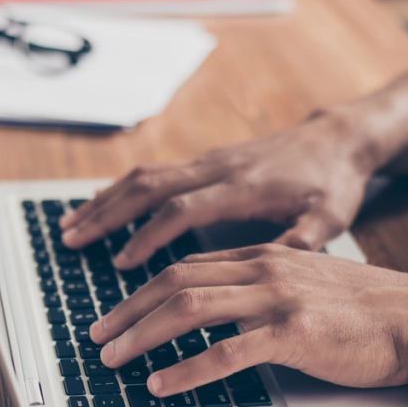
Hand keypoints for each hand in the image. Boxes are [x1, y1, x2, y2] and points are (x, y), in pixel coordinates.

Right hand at [59, 111, 375, 269]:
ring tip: (69, 227)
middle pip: (148, 187)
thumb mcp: (330, 217)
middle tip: (70, 240)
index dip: (149, 236)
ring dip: (103, 201)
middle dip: (106, 215)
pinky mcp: (205, 162)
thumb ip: (302, 242)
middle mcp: (216, 168)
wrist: (337, 139)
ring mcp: (207, 162)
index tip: (122, 265)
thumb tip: (274, 267)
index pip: (182, 209)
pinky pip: (152, 173)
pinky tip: (99, 205)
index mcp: (242, 186)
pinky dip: (119, 190)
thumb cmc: (334, 183)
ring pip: (142, 177)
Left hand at [89, 244, 407, 397]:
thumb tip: (218, 314)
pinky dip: (186, 370)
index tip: (114, 315)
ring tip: (115, 361)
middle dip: (127, 312)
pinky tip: (162, 384)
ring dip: (143, 337)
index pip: (184, 268)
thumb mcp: (305, 282)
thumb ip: (261, 289)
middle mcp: (263, 269)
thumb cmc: (365, 309)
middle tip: (98, 339)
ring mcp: (277, 299)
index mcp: (262, 256)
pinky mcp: (294, 334)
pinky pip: (226, 353)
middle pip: (174, 283)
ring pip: (190, 310)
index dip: (140, 292)